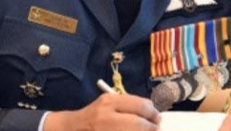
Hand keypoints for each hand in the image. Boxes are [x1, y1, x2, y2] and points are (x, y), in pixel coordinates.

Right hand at [44, 93, 161, 130]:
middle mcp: (106, 116)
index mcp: (109, 101)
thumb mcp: (107, 104)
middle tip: (156, 128)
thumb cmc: (94, 116)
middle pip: (137, 123)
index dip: (151, 112)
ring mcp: (105, 129)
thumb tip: (151, 111)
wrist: (73, 129)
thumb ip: (127, 105)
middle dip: (150, 127)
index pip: (138, 105)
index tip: (158, 116)